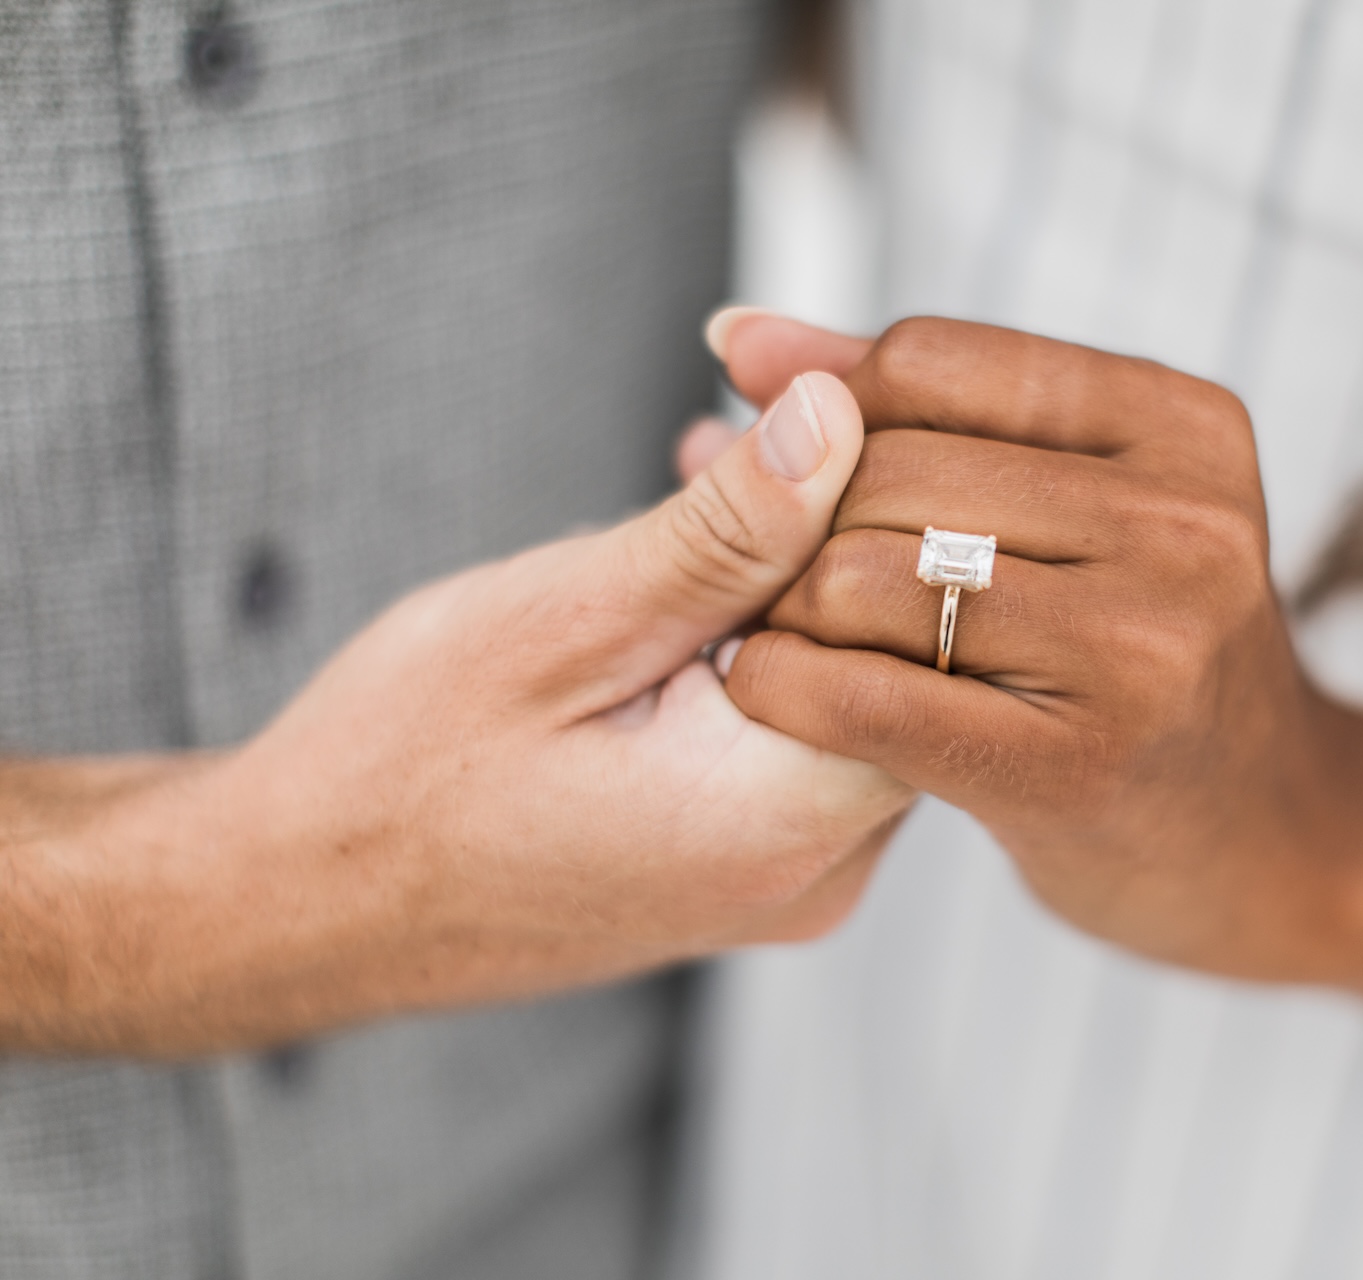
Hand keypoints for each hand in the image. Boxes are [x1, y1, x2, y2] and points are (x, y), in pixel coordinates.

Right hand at [26, 373, 910, 1054]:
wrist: (301, 901)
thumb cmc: (401, 770)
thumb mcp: (563, 618)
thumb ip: (725, 530)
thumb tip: (842, 415)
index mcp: (788, 815)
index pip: (936, 629)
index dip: (890, 495)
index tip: (813, 399)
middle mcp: (820, 865)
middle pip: (906, 651)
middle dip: (838, 514)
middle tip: (756, 403)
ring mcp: (792, 874)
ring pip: (854, 677)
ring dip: (792, 567)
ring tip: (709, 463)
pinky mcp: (755, 860)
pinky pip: (801, 722)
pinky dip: (760, 635)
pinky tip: (695, 562)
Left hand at [710, 312, 1362, 987]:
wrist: (1261, 837)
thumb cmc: (1139, 654)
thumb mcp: (1083, 501)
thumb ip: (915, 406)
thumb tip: (738, 336)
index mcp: (1185, 426)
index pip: (930, 361)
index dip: (826, 414)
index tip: (793, 471)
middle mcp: (1183, 522)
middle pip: (888, 471)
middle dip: (796, 520)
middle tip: (761, 568)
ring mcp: (1140, 647)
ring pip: (863, 577)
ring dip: (781, 606)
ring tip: (776, 625)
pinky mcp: (1076, 768)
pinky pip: (864, 699)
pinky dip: (782, 685)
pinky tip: (766, 686)